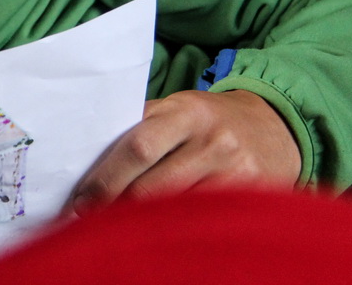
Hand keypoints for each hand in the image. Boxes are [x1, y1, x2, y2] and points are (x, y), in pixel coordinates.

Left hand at [67, 89, 301, 212]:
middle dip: (113, 209)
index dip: (103, 180)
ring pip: (175, 210)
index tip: (77, 204)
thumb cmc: (208, 121)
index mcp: (184, 111)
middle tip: (85, 226)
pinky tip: (157, 241)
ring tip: (114, 235)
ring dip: (141, 227)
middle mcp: (212, 140)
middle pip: (152, 186)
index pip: (135, 147)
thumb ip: (140, 129)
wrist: (275, 126)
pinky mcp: (252, 196)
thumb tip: (88, 163)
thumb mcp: (176, 110)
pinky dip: (176, 233)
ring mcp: (235, 171)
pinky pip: (203, 223)